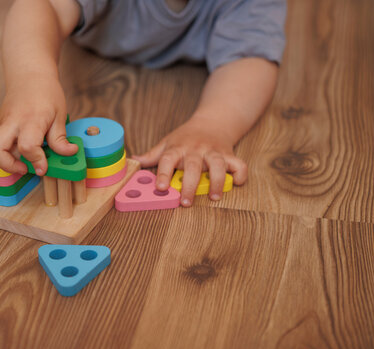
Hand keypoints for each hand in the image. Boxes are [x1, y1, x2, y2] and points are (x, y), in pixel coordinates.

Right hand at [0, 73, 76, 174]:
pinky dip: (8, 151)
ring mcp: (3, 123)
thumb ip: (60, 138)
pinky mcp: (0, 124)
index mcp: (31, 119)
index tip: (43, 168)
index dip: (36, 161)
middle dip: (8, 166)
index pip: (28, 146)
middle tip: (25, 169)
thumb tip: (69, 153)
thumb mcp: (59, 114)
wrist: (29, 74)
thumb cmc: (46, 92)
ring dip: (5, 160)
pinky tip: (23, 149)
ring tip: (23, 162)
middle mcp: (12, 122)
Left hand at [133, 117, 247, 206]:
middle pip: (193, 166)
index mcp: (177, 148)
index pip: (167, 159)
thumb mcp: (167, 143)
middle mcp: (195, 150)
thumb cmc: (186, 137)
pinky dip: (240, 174)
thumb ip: (152, 155)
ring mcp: (213, 152)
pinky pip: (239, 164)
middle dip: (190, 184)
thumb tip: (133, 162)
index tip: (160, 187)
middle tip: (186, 202)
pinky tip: (236, 183)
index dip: (163, 173)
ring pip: (218, 165)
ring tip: (214, 197)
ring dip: (217, 182)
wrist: (212, 121)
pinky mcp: (229, 154)